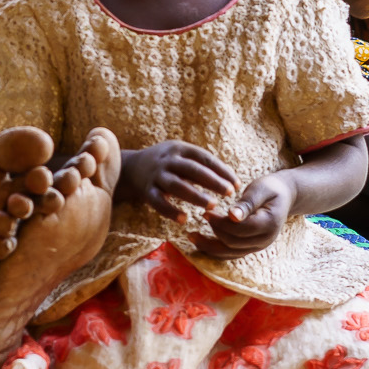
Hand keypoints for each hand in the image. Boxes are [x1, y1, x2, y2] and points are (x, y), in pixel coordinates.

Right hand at [119, 140, 237, 220]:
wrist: (131, 168)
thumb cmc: (167, 163)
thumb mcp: (182, 155)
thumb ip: (202, 165)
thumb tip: (232, 180)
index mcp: (179, 149)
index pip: (204, 158)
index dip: (222, 170)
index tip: (237, 184)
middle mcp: (167, 160)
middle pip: (192, 170)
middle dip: (213, 181)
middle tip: (230, 192)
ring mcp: (156, 176)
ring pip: (177, 186)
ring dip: (196, 195)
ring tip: (213, 206)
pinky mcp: (147, 191)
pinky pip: (159, 202)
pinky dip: (171, 211)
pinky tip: (184, 219)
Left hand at [195, 172, 297, 258]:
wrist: (285, 196)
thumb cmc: (271, 188)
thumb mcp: (261, 189)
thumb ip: (247, 203)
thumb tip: (232, 216)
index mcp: (268, 224)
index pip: (240, 229)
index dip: (221, 223)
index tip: (206, 212)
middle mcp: (264, 240)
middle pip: (233, 243)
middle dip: (214, 232)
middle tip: (200, 218)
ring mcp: (258, 246)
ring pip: (230, 253)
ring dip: (210, 247)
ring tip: (192, 237)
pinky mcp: (251, 247)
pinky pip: (231, 253)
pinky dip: (215, 250)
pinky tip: (201, 243)